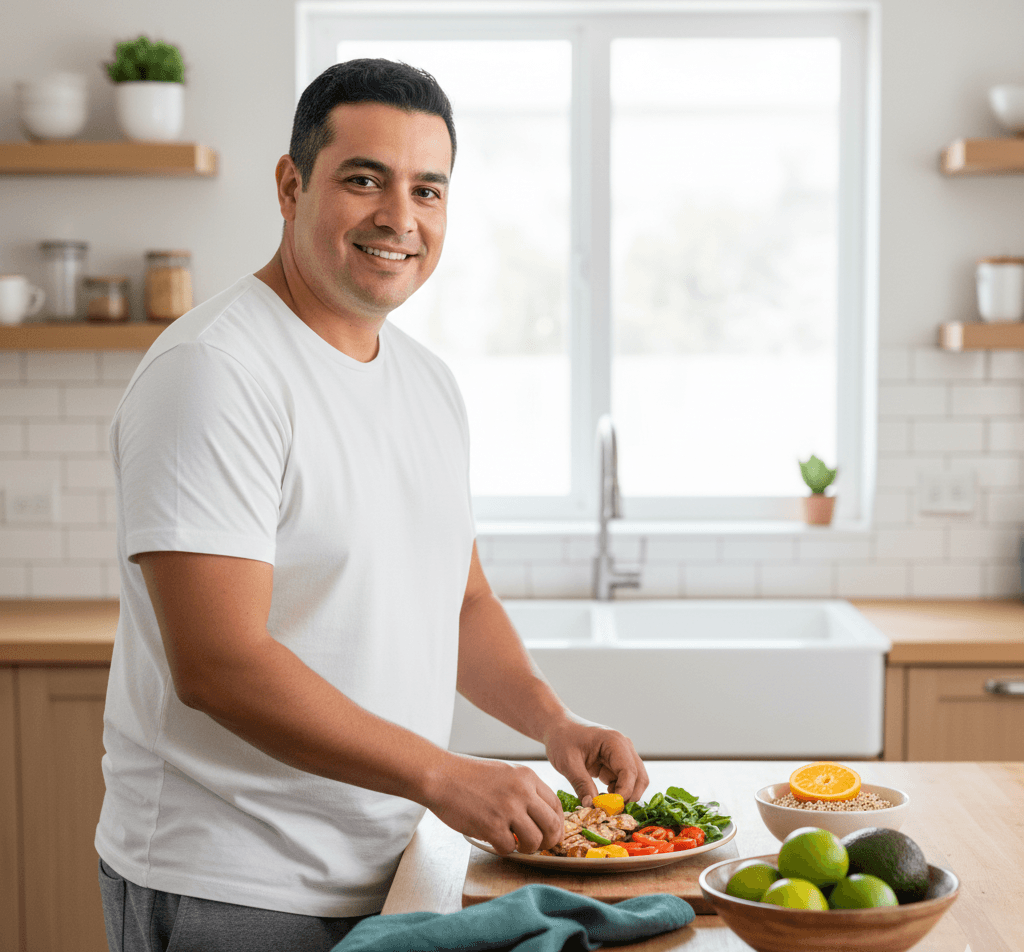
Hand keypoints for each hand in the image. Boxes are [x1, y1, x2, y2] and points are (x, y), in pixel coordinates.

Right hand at [423, 754, 564, 855]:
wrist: (441, 776)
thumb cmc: (469, 776)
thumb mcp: (505, 773)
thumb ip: (524, 790)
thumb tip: (539, 816)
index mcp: (527, 777)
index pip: (556, 805)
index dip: (557, 824)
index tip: (551, 833)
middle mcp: (522, 792)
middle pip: (551, 826)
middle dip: (548, 841)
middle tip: (537, 845)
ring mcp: (507, 809)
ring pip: (535, 841)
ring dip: (526, 848)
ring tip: (514, 844)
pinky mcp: (491, 826)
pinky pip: (509, 849)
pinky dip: (503, 849)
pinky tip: (494, 840)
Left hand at [543, 716, 648, 807]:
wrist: (558, 728)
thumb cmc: (562, 739)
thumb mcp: (568, 762)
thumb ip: (581, 784)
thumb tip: (591, 806)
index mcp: (614, 742)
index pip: (629, 771)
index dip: (624, 792)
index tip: (610, 808)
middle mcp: (623, 747)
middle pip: (639, 777)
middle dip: (629, 796)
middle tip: (611, 810)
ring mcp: (622, 755)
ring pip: (635, 781)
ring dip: (623, 796)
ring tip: (603, 804)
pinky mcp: (616, 763)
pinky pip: (624, 782)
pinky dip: (617, 793)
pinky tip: (601, 798)